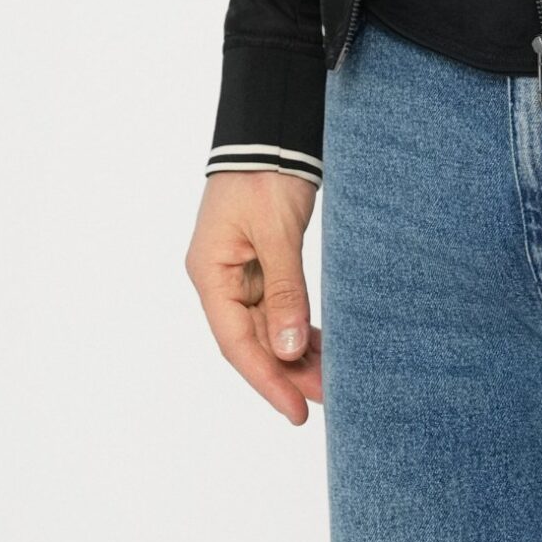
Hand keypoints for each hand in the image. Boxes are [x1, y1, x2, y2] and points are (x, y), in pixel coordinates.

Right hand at [185, 170, 322, 423]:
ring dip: (295, 355)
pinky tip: (320, 348)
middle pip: (253, 340)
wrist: (272, 131)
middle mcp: (220, 279)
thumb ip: (283, 291)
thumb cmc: (265, 174)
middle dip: (288, 372)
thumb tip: (286, 350)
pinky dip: (297, 329)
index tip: (297, 410)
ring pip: (267, 328)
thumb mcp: (276, 234)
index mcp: (210, 273)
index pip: (237, 343)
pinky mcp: (261, 263)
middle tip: (327, 400)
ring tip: (330, 381)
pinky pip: (277, 308)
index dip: (267, 380)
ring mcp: (239, 272)